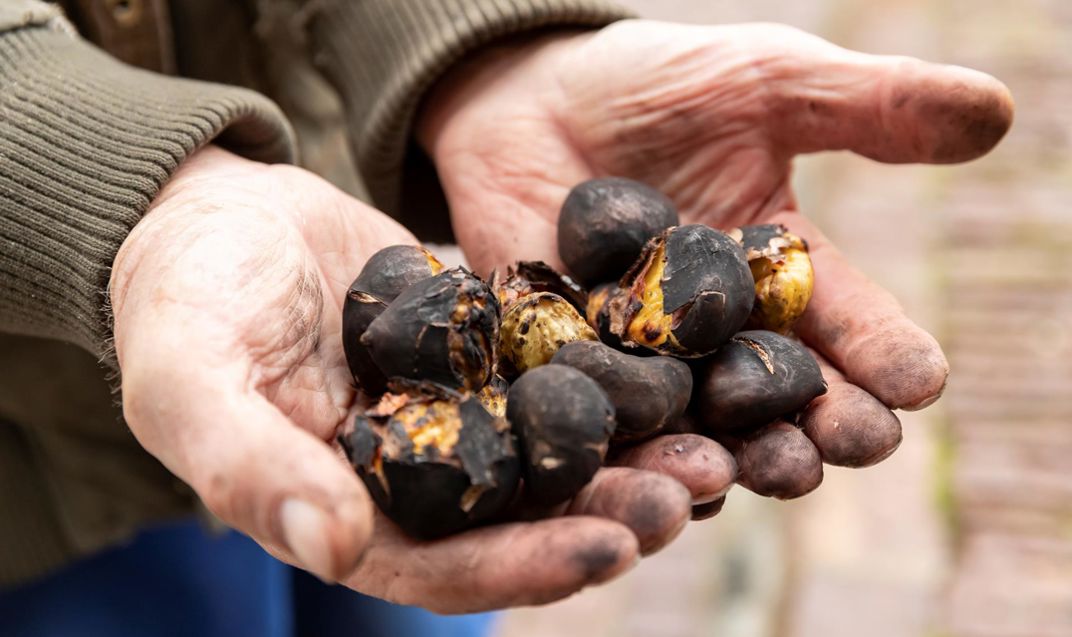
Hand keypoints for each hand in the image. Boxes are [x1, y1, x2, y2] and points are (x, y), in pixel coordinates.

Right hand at [110, 146, 696, 612]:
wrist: (219, 212)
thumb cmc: (185, 300)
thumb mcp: (192, 380)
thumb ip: (251, 467)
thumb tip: (332, 550)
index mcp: (351, 515)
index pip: (447, 568)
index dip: (528, 565)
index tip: (613, 546)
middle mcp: (418, 479)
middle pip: (525, 515)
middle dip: (611, 513)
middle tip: (694, 490)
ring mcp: (459, 415)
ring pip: (560, 453)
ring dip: (635, 456)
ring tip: (712, 444)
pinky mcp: (488, 354)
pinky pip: (561, 375)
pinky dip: (618, 381)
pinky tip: (680, 370)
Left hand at [419, 20, 1013, 471]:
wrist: (533, 99)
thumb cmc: (656, 85)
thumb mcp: (767, 83)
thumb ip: (866, 106)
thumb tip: (995, 111)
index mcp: (787, 278)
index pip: (851, 327)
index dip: (888, 356)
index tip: (918, 380)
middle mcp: (725, 337)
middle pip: (785, 399)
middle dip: (821, 426)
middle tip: (846, 444)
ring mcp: (650, 362)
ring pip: (702, 429)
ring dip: (733, 455)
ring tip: (753, 470)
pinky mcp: (574, 375)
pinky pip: (603, 426)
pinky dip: (626, 451)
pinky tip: (646, 470)